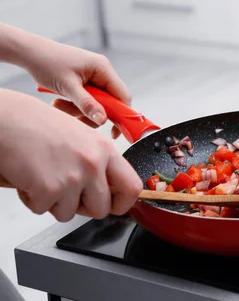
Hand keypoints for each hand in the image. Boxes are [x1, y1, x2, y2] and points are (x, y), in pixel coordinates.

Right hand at [0, 89, 141, 221]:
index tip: (115, 205)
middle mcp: (92, 163)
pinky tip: (29, 177)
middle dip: (83, 208)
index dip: (123, 203)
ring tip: (43, 176)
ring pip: (69, 213)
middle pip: (102, 209)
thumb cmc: (37, 125)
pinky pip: (42, 210)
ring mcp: (72, 177)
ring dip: (53, 203)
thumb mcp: (80, 137)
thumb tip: (106, 189)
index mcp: (104, 149)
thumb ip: (96, 161)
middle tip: (67, 194)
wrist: (7, 120)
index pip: (132, 187)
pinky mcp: (48, 189)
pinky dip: (32, 199)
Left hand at [24, 38, 130, 138]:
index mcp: (103, 68)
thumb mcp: (67, 86)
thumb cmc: (47, 63)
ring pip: (96, 103)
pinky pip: (87, 99)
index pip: (122, 96)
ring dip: (79, 110)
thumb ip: (86, 104)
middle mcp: (102, 71)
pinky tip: (60, 101)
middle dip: (92, 112)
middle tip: (74, 117)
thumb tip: (103, 120)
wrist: (30, 52)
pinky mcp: (85, 80)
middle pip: (109, 102)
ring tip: (58, 104)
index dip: (122, 115)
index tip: (114, 133)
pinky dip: (76, 105)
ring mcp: (94, 76)